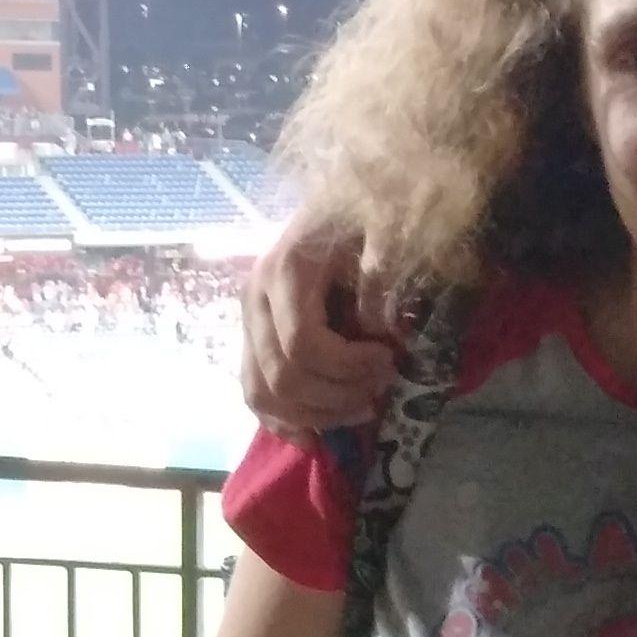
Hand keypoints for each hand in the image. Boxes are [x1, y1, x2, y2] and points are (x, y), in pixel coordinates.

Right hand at [239, 212, 400, 431]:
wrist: (335, 200)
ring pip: (262, 393)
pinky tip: (316, 437)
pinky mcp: (251, 337)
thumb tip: (375, 330)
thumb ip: (381, 269)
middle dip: (337, 396)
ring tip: (361, 410)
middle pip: (282, 376)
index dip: (348, 366)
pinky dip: (283, 422)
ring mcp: (247, 320)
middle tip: (381, 390)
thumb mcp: (382, 226)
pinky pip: (253, 394)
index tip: (389, 360)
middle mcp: (254, 298)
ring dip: (315, 415)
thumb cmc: (362, 212)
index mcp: (283, 270)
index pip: (302, 344)